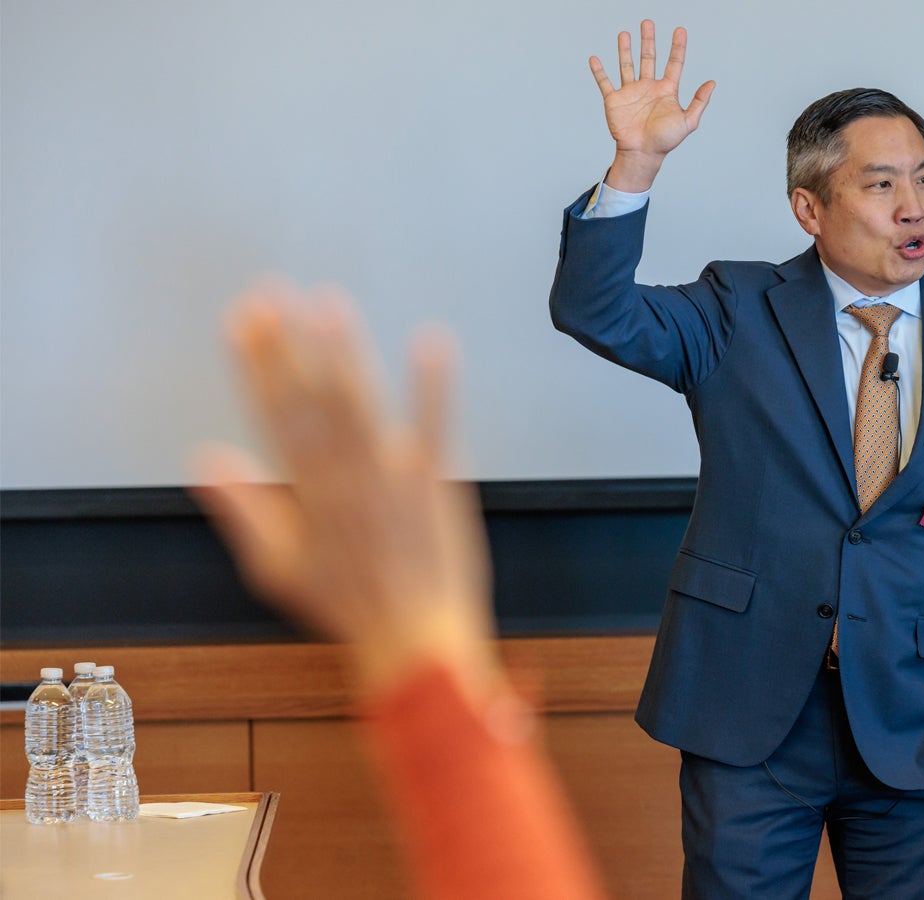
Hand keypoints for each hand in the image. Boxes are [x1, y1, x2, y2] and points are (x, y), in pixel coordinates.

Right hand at [191, 282, 493, 692]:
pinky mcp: (438, 484)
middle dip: (290, 344)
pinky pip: (437, 428)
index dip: (257, 366)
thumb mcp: (277, 568)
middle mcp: (344, 480)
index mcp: (305, 495)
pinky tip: (432, 342)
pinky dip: (435, 387)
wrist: (414, 643)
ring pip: (361, 406)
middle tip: (274, 291)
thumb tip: (203, 459)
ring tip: (329, 303)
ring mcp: (393, 479)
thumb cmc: (347, 608)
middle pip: (311, 400)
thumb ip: (242, 510)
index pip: (274, 416)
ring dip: (345, 353)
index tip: (242, 320)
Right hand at [589, 19, 714, 191]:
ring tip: (624, 34)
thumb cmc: (665, 141)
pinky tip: (595, 59)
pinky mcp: (614, 100)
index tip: (680, 30)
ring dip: (625, 50)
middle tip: (647, 23)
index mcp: (666, 91)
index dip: (678, 47)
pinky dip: (599, 71)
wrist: (642, 154)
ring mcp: (631, 92)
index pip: (674, 63)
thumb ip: (699, 101)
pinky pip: (605, 82)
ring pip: (627, 65)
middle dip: (648, 40)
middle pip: (649, 58)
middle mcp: (648, 88)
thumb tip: (712, 83)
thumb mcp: (688, 121)